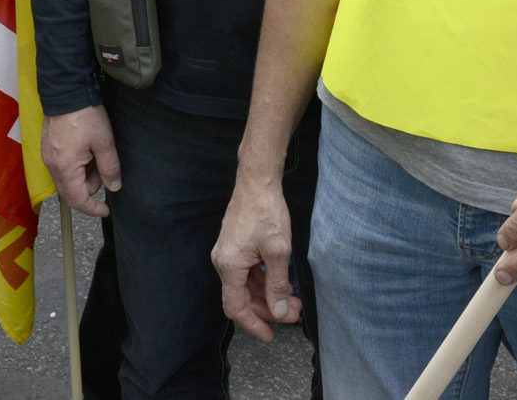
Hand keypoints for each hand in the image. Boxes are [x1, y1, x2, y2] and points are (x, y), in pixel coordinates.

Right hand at [41, 106, 120, 216]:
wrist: (66, 90)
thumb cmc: (84, 114)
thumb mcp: (104, 142)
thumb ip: (110, 168)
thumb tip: (113, 187)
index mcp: (65, 168)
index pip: (77, 200)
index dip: (92, 209)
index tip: (105, 210)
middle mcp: (51, 165)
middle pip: (71, 191)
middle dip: (90, 186)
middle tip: (104, 167)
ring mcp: (47, 156)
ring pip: (67, 178)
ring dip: (84, 174)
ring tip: (96, 153)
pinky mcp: (47, 147)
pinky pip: (62, 166)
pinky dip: (76, 165)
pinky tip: (86, 149)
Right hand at [213, 173, 300, 341]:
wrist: (257, 181)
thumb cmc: (266, 212)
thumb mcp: (278, 251)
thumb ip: (278, 285)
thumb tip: (280, 312)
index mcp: (229, 266)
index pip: (235, 307)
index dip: (253, 324)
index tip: (270, 335)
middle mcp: (223, 262)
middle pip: (241, 298)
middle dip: (267, 309)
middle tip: (293, 313)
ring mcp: (228, 253)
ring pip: (245, 285)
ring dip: (267, 295)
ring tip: (292, 300)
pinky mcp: (235, 245)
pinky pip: (246, 272)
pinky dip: (263, 281)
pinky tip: (281, 282)